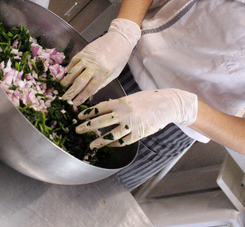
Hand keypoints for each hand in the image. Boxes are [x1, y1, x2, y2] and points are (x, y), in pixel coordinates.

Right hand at [61, 18, 140, 104]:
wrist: (119, 39)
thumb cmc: (119, 58)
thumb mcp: (114, 74)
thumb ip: (101, 83)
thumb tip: (90, 93)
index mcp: (103, 73)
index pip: (90, 89)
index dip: (81, 97)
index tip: (74, 104)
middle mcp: (94, 66)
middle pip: (79, 82)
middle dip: (70, 92)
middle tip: (64, 99)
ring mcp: (87, 58)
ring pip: (74, 71)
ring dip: (66, 81)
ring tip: (61, 88)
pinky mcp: (83, 52)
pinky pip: (73, 62)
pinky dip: (69, 69)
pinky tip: (66, 75)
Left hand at [76, 89, 197, 148]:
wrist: (167, 104)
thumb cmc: (148, 100)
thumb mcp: (131, 98)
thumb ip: (118, 104)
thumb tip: (103, 109)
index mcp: (121, 102)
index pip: (100, 108)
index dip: (88, 113)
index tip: (79, 116)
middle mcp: (124, 113)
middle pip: (101, 121)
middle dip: (88, 127)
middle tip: (78, 130)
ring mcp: (131, 124)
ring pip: (111, 135)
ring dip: (99, 141)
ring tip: (91, 145)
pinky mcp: (138, 133)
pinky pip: (124, 141)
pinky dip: (115, 144)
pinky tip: (110, 145)